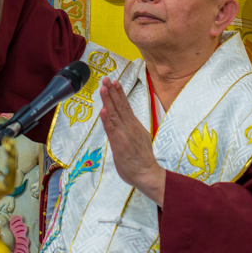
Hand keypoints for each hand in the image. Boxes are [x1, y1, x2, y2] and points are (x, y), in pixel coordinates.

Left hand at [99, 77, 165, 205]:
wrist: (148, 174)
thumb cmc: (142, 161)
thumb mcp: (139, 140)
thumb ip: (131, 132)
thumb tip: (127, 127)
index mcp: (134, 125)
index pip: (125, 106)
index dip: (119, 93)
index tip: (114, 82)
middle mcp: (130, 127)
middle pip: (120, 105)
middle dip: (112, 91)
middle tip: (106, 78)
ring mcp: (124, 134)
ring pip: (115, 114)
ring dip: (108, 100)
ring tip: (104, 87)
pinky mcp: (119, 143)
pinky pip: (111, 129)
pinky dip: (107, 119)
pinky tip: (103, 109)